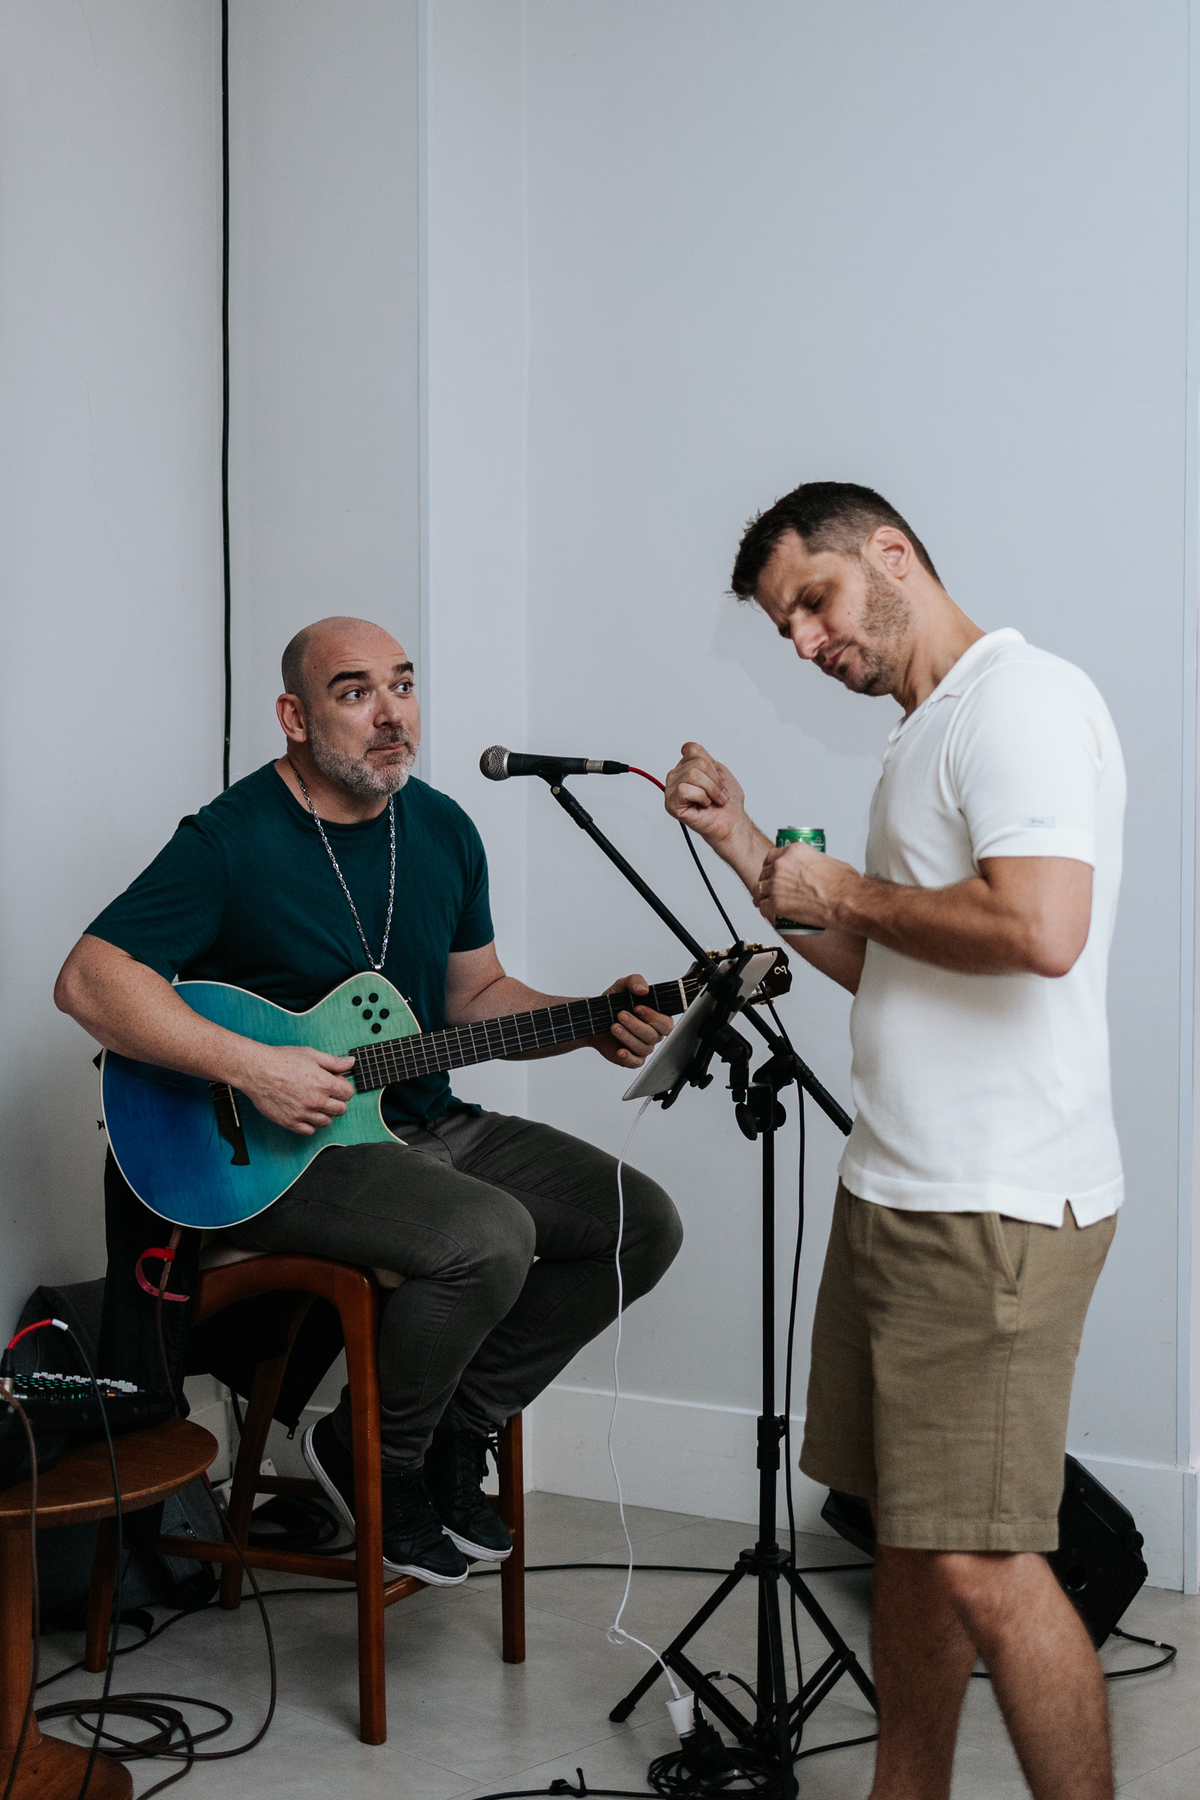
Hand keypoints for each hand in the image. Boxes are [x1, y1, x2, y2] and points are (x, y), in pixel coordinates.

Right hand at [239, 1043, 356, 1135]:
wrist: (257, 1070)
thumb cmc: (282, 1060)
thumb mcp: (311, 1054)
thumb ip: (334, 1062)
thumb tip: (351, 1063)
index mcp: (324, 1083)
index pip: (348, 1093)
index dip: (343, 1087)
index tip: (335, 1084)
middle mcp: (316, 1101)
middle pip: (341, 1109)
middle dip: (337, 1101)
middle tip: (326, 1093)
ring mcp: (303, 1114)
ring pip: (327, 1122)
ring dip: (325, 1113)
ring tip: (314, 1102)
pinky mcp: (290, 1122)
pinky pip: (309, 1131)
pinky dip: (310, 1124)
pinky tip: (305, 1112)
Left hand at [594, 974, 673, 1068]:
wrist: (595, 1017)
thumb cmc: (614, 1002)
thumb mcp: (622, 985)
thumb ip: (635, 981)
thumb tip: (643, 989)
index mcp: (657, 1018)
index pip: (666, 1023)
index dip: (654, 1017)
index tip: (638, 1008)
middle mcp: (653, 1034)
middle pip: (654, 1036)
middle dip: (637, 1025)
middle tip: (621, 1015)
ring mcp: (643, 1047)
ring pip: (643, 1047)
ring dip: (627, 1036)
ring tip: (614, 1026)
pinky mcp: (631, 1057)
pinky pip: (635, 1062)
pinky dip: (628, 1057)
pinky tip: (619, 1051)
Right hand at [664, 742, 747, 848]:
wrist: (731, 822)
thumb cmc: (727, 802)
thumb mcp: (719, 771)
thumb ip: (703, 757)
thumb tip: (686, 747)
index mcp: (686, 768)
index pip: (693, 749)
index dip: (711, 765)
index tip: (716, 779)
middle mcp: (677, 777)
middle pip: (697, 762)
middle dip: (714, 780)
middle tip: (717, 793)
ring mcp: (672, 790)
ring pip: (692, 775)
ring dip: (710, 789)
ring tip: (712, 799)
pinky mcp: (672, 804)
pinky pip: (685, 789)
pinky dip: (701, 797)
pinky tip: (703, 804)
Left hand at [756, 843, 859, 931]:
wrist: (846, 901)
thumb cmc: (844, 884)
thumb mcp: (828, 861)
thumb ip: (813, 862)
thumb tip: (814, 868)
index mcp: (794, 852)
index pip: (772, 856)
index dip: (771, 866)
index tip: (773, 872)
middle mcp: (782, 865)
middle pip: (765, 873)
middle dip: (767, 881)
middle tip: (771, 888)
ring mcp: (777, 884)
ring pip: (759, 889)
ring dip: (762, 896)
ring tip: (765, 901)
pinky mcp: (776, 903)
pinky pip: (762, 906)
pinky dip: (765, 910)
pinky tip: (768, 912)